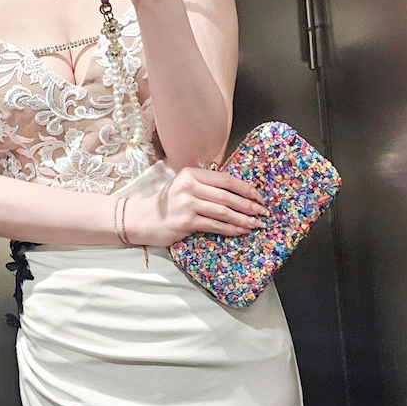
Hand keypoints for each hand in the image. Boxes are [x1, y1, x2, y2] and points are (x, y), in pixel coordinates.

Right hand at [125, 168, 268, 246]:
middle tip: (262, 211)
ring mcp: (186, 204)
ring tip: (256, 224)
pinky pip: (214, 225)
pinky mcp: (186, 222)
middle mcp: (188, 186)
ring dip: (243, 219)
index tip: (258, 195)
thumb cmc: (167, 204)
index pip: (224, 179)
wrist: (143, 219)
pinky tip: (240, 231)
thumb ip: (205, 185)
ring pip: (223, 211)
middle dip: (248, 204)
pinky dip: (230, 229)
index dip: (244, 188)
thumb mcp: (183, 186)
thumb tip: (238, 193)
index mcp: (190, 174)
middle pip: (226, 196)